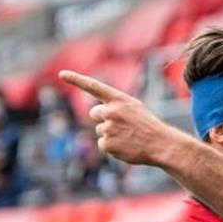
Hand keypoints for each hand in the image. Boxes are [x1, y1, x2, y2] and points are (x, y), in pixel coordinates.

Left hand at [59, 70, 183, 166]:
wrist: (161, 144)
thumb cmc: (148, 126)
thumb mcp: (134, 108)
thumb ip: (115, 106)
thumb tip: (96, 113)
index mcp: (119, 99)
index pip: (93, 86)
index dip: (76, 79)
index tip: (62, 74)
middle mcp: (111, 111)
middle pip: (94, 113)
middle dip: (104, 119)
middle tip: (123, 126)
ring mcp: (108, 128)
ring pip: (100, 130)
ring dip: (110, 134)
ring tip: (128, 137)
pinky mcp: (106, 144)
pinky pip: (102, 144)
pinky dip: (112, 147)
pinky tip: (125, 146)